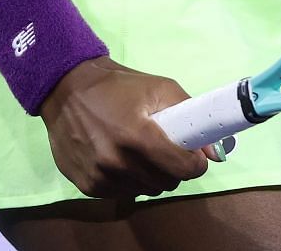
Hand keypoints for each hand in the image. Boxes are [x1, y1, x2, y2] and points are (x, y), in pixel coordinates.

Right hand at [38, 56, 220, 198]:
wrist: (66, 89)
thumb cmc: (118, 86)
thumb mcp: (159, 87)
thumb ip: (190, 115)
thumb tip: (214, 150)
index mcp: (138, 136)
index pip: (183, 168)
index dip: (195, 163)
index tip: (194, 156)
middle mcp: (118, 162)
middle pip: (166, 183)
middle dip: (173, 169)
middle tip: (166, 151)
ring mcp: (100, 177)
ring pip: (145, 190)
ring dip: (150, 176)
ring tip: (141, 153)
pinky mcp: (87, 186)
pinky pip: (122, 193)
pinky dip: (128, 180)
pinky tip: (120, 159)